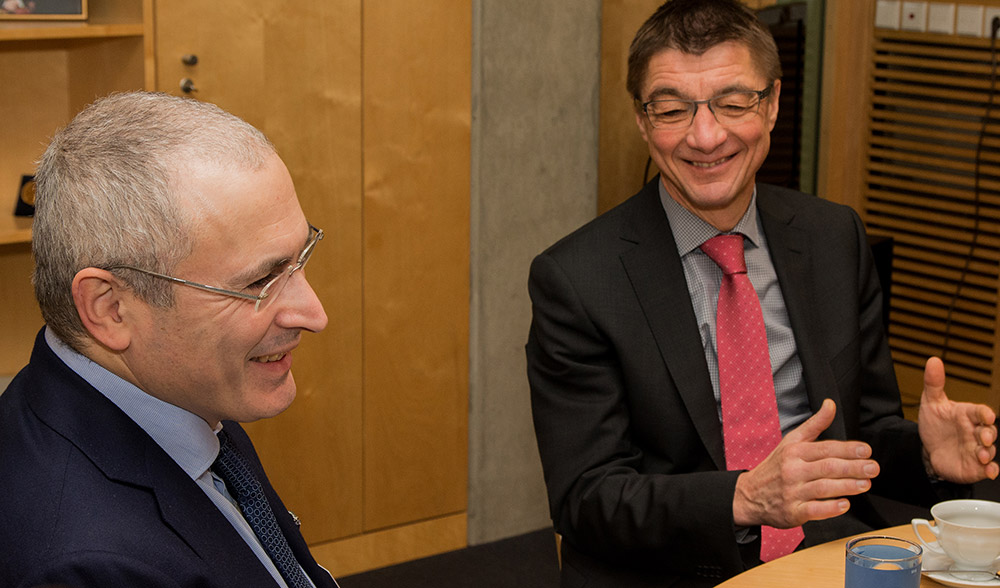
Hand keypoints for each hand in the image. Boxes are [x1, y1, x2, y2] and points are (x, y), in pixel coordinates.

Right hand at [733, 399, 878, 528]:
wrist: (750, 494)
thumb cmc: (776, 467)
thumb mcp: (791, 441)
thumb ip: (815, 424)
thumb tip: (830, 404)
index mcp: (795, 451)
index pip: (825, 448)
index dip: (847, 449)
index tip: (866, 451)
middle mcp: (793, 470)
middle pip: (827, 467)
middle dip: (853, 467)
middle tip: (872, 468)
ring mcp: (792, 492)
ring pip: (823, 487)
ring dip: (847, 486)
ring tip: (865, 484)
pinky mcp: (793, 512)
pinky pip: (814, 510)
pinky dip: (830, 508)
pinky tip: (844, 504)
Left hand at [918, 356, 998, 482]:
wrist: (929, 449)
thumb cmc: (935, 424)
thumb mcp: (931, 403)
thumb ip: (933, 383)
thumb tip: (933, 360)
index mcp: (967, 415)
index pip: (980, 412)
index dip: (985, 413)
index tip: (986, 416)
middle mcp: (976, 431)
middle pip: (989, 431)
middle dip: (989, 434)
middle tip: (983, 437)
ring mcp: (977, 449)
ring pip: (989, 450)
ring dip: (987, 452)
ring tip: (980, 454)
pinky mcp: (976, 465)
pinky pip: (988, 468)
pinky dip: (991, 470)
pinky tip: (989, 471)